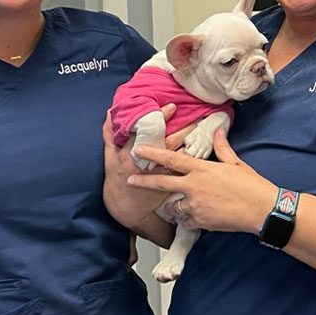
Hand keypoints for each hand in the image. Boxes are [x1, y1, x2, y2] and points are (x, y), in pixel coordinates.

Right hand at [102, 104, 195, 228]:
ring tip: (206, 129)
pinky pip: (184, 170)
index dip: (160, 118)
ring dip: (192, 142)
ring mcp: (160, 174)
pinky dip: (193, 159)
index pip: (148, 131)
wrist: (125, 208)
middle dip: (184, 128)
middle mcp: (147, 163)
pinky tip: (204, 149)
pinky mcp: (170, 184)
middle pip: (169, 142)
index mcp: (131, 153)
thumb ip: (110, 134)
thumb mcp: (109, 156)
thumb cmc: (117, 178)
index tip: (172, 107)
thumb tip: (111, 112)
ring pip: (180, 155)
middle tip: (198, 115)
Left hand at [127, 129, 276, 233]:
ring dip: (174, 206)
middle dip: (144, 181)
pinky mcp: (200, 221)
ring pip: (173, 206)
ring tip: (184, 205)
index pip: (172, 158)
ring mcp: (195, 205)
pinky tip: (198, 216)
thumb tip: (218, 132)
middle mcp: (194, 186)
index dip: (153, 153)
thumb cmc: (251, 186)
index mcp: (202, 169)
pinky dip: (188, 219)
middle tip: (130, 180)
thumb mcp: (236, 163)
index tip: (139, 149)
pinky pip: (186, 221)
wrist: (261, 210)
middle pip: (162, 183)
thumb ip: (222, 148)